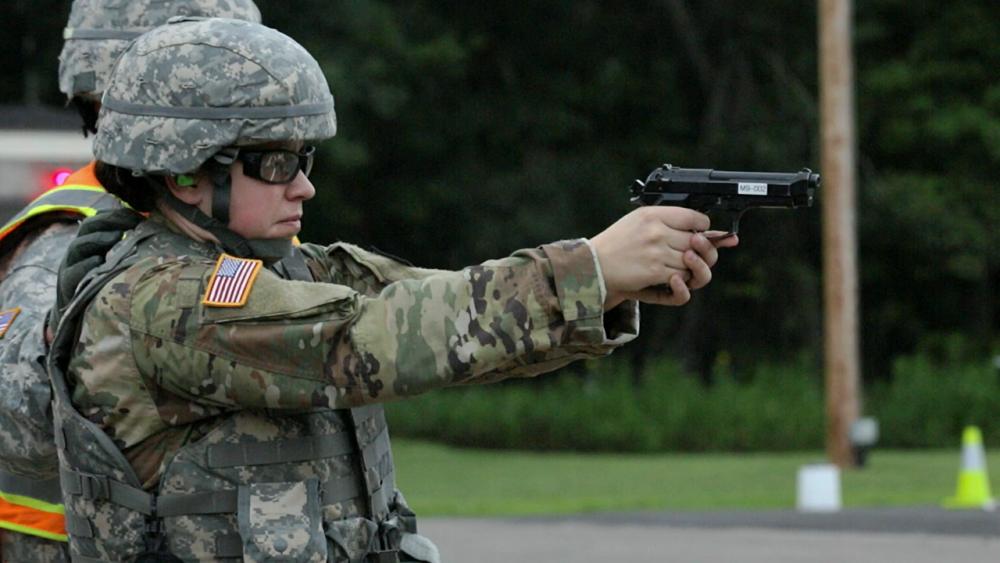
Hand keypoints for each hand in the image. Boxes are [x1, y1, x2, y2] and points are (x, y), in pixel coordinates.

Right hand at [590, 208, 737, 308]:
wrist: (594, 265)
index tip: (696, 235)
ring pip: (692, 262)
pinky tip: (666, 277)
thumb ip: (670, 221)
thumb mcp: (639, 221)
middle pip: (697, 242)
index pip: (695, 217)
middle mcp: (657, 230)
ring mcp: (657, 251)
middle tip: (686, 255)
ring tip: (671, 266)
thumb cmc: (617, 243)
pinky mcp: (654, 271)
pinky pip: (681, 276)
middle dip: (697, 252)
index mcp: (653, 214)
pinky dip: (678, 280)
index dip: (701, 228)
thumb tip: (708, 230)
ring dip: (686, 269)